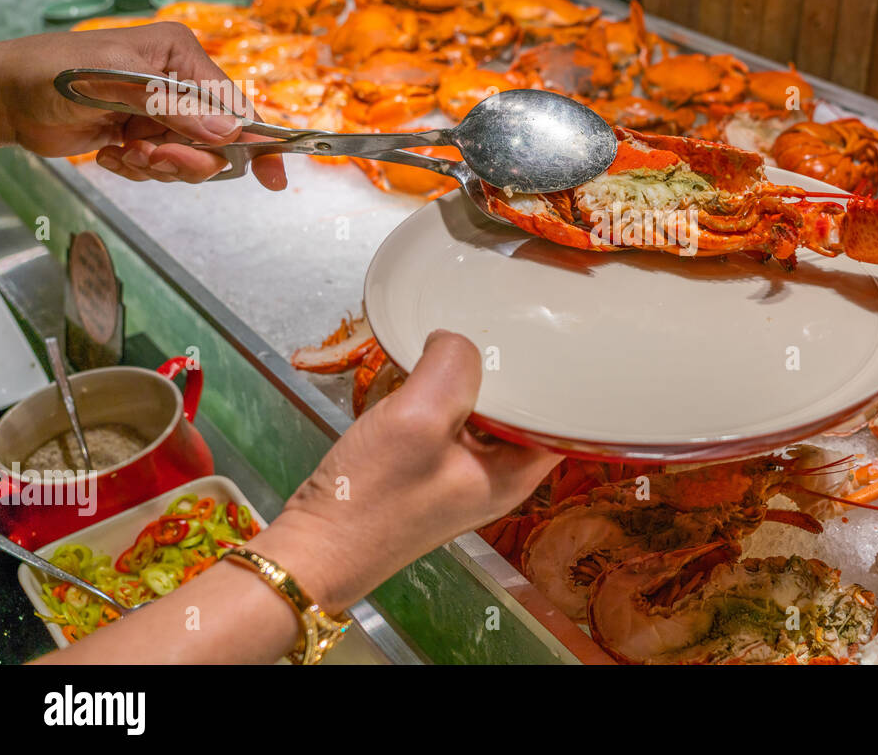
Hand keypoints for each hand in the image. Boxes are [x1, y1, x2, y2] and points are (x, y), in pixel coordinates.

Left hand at [0, 23, 285, 188]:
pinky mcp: (145, 136)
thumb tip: (226, 133)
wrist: (6, 96)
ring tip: (122, 151)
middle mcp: (179, 83)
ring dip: (157, 165)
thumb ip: (172, 109)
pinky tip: (110, 153)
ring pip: (191, 159)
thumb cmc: (51, 73)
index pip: (233, 104)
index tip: (272, 175)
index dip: (256, 140)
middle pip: (217, 140)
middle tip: (148, 155)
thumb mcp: (114, 86)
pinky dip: (138, 170)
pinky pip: (163, 168)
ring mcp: (162, 111)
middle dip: (185, 157)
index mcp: (180, 56)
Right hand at [259, 331, 558, 610]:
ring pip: (483, 409)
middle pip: (524, 407)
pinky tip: (420, 372)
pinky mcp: (430, 467)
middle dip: (508, 369)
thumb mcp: (417, 418)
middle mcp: (499, 474)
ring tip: (454, 343)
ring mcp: (463, 472)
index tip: (548, 337)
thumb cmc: (369, 497)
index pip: (566, 417)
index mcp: (517, 473)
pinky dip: (437, 393)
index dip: (559, 377)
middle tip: (495, 327)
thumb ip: (452, 367)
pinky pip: (449, 418)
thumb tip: (455, 340)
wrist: (311, 550)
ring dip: (467, 378)